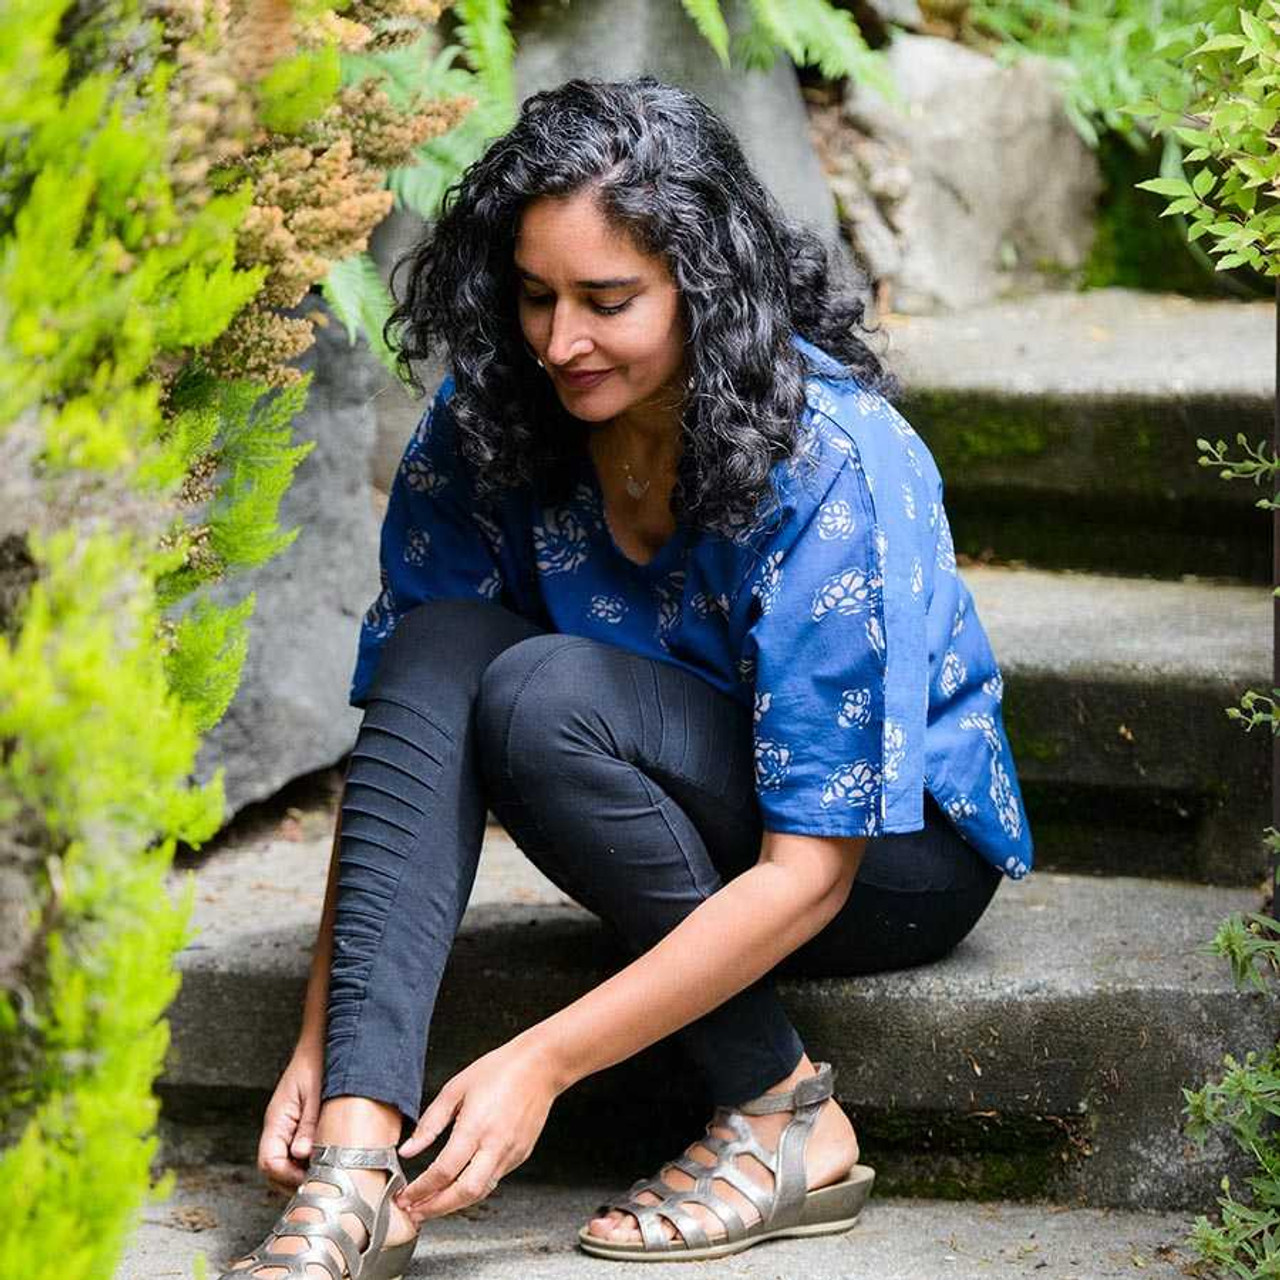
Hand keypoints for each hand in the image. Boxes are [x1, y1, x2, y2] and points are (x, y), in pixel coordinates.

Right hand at [257, 1041, 323, 1194]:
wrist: (322, 1042)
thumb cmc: (318, 1061)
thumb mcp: (317, 1093)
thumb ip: (309, 1124)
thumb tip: (302, 1154)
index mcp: (278, 1119)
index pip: (269, 1162)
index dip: (288, 1177)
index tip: (313, 1179)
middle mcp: (278, 1126)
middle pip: (275, 1169)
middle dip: (295, 1180)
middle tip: (323, 1182)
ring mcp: (287, 1126)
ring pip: (286, 1163)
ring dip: (304, 1171)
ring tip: (329, 1172)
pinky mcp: (298, 1125)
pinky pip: (297, 1152)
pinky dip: (310, 1160)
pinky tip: (329, 1157)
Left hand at [394, 1035, 559, 1222]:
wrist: (540, 1066)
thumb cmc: (499, 1070)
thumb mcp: (455, 1089)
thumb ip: (430, 1123)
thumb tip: (409, 1149)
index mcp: (475, 1127)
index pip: (443, 1171)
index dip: (420, 1190)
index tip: (404, 1196)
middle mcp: (495, 1146)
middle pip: (463, 1193)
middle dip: (435, 1208)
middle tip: (414, 1213)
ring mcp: (510, 1153)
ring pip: (479, 1192)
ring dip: (453, 1205)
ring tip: (431, 1205)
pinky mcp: (520, 1155)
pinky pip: (493, 1180)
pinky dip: (472, 1189)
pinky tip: (458, 1186)